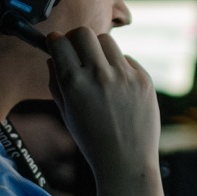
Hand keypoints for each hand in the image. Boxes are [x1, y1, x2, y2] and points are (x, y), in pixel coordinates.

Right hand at [46, 27, 160, 182]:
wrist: (126, 163)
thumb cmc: (92, 141)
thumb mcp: (65, 113)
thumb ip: (55, 82)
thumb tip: (53, 57)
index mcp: (74, 85)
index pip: (60, 42)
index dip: (55, 41)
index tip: (56, 44)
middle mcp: (99, 75)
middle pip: (83, 33)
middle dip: (75, 39)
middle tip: (77, 52)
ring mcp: (124, 76)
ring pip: (107, 41)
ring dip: (98, 50)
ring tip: (99, 69)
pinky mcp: (143, 79)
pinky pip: (126, 59)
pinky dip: (119, 67)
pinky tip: (118, 88)